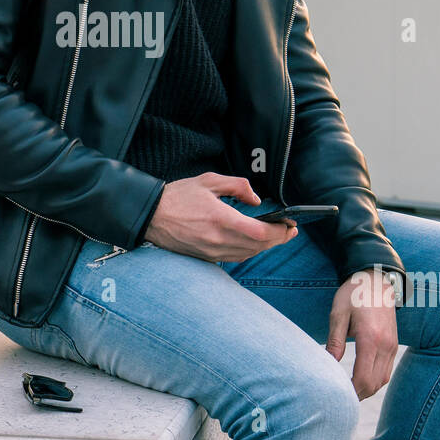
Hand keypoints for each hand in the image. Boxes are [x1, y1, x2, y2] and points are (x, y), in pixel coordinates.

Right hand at [143, 172, 296, 263]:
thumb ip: (237, 186)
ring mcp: (212, 252)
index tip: (290, 224)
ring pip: (249, 254)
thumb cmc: (178, 196)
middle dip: (278, 239)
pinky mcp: (206, 258)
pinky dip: (249, 251)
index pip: (260, 232)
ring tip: (276, 236)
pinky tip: (254, 243)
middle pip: (259, 246)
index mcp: (221, 219)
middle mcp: (218, 240)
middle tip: (289, 230)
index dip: (280, 231)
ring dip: (265, 247)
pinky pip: (235, 258)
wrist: (150, 216)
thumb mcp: (209, 181)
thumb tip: (255, 200)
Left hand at [325, 269, 397, 398]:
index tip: (337, 395)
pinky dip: (375, 380)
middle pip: (374, 384)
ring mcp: (392, 346)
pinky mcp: (394, 344)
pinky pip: (387, 371)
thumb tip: (328, 366)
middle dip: (357, 394)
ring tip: (348, 391)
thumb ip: (335, 342)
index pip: (363, 378)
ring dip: (367, 389)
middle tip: (339, 397)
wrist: (376, 278)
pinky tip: (360, 379)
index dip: (351, 392)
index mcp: (370, 339)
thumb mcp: (338, 314)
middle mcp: (385, 345)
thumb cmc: (353, 294)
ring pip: (383, 380)